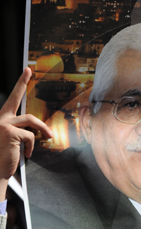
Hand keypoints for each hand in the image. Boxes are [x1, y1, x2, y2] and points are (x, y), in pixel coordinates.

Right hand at [0, 68, 52, 199]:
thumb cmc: (4, 157)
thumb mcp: (12, 140)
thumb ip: (21, 129)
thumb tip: (39, 127)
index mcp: (1, 119)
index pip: (11, 99)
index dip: (20, 84)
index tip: (26, 71)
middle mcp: (0, 119)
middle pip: (15, 98)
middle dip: (21, 82)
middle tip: (28, 70)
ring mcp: (4, 124)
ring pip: (31, 120)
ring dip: (42, 129)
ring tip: (49, 136)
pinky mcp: (11, 133)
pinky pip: (31, 136)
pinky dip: (32, 146)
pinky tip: (26, 154)